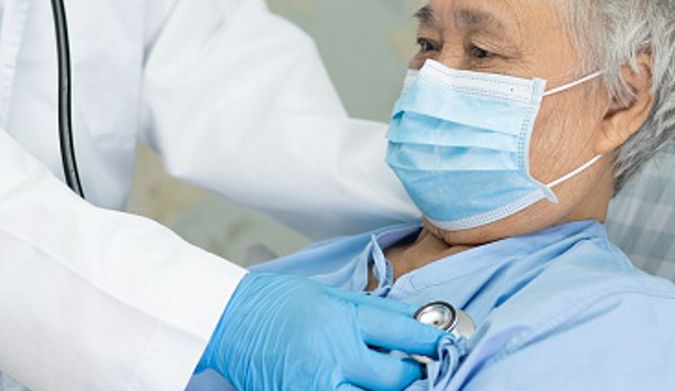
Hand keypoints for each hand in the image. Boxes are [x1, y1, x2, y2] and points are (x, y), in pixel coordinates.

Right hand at [196, 272, 446, 389]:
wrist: (226, 319)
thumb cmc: (275, 301)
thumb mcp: (328, 294)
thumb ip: (371, 311)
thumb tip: (412, 322)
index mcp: (339, 320)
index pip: (402, 334)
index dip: (432, 341)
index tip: (449, 344)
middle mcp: (331, 356)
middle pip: (395, 379)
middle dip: (414, 375)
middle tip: (421, 369)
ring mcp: (313, 387)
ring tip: (391, 380)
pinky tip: (358, 387)